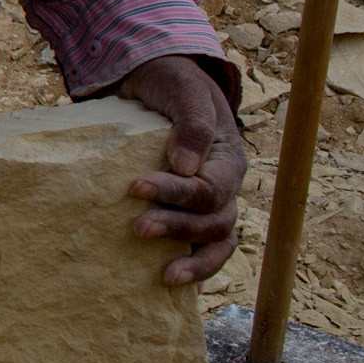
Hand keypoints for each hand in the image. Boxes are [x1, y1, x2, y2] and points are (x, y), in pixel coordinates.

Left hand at [118, 54, 247, 283]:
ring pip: (216, 243)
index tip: (134, 188)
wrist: (157, 82)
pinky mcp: (189, 212)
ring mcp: (210, 204)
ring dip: (193, 261)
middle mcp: (226, 187)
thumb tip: (187, 167)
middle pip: (215, 222)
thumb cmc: (172, 84)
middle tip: (137, 227)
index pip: (210, 189)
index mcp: (229, 160)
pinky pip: (201, 247)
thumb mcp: (184, 90)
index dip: (175, 193)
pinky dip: (192, 265)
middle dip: (178, 229)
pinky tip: (166, 280)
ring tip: (164, 276)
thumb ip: (191, 122)